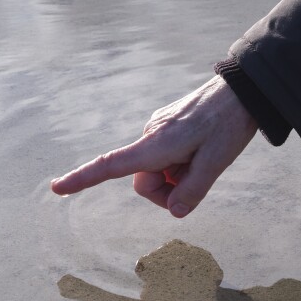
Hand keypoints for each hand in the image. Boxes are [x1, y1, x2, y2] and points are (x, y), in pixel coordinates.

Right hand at [50, 75, 257, 217]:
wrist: (243, 89)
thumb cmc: (229, 124)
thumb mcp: (217, 162)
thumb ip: (193, 191)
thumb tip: (174, 210)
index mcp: (156, 145)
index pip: (111, 166)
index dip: (82, 179)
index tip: (57, 188)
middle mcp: (150, 135)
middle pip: (145, 181)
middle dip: (168, 189)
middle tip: (201, 178)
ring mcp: (157, 130)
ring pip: (158, 170)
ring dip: (178, 175)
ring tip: (205, 158)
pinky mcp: (167, 126)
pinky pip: (166, 156)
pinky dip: (181, 162)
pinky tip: (203, 147)